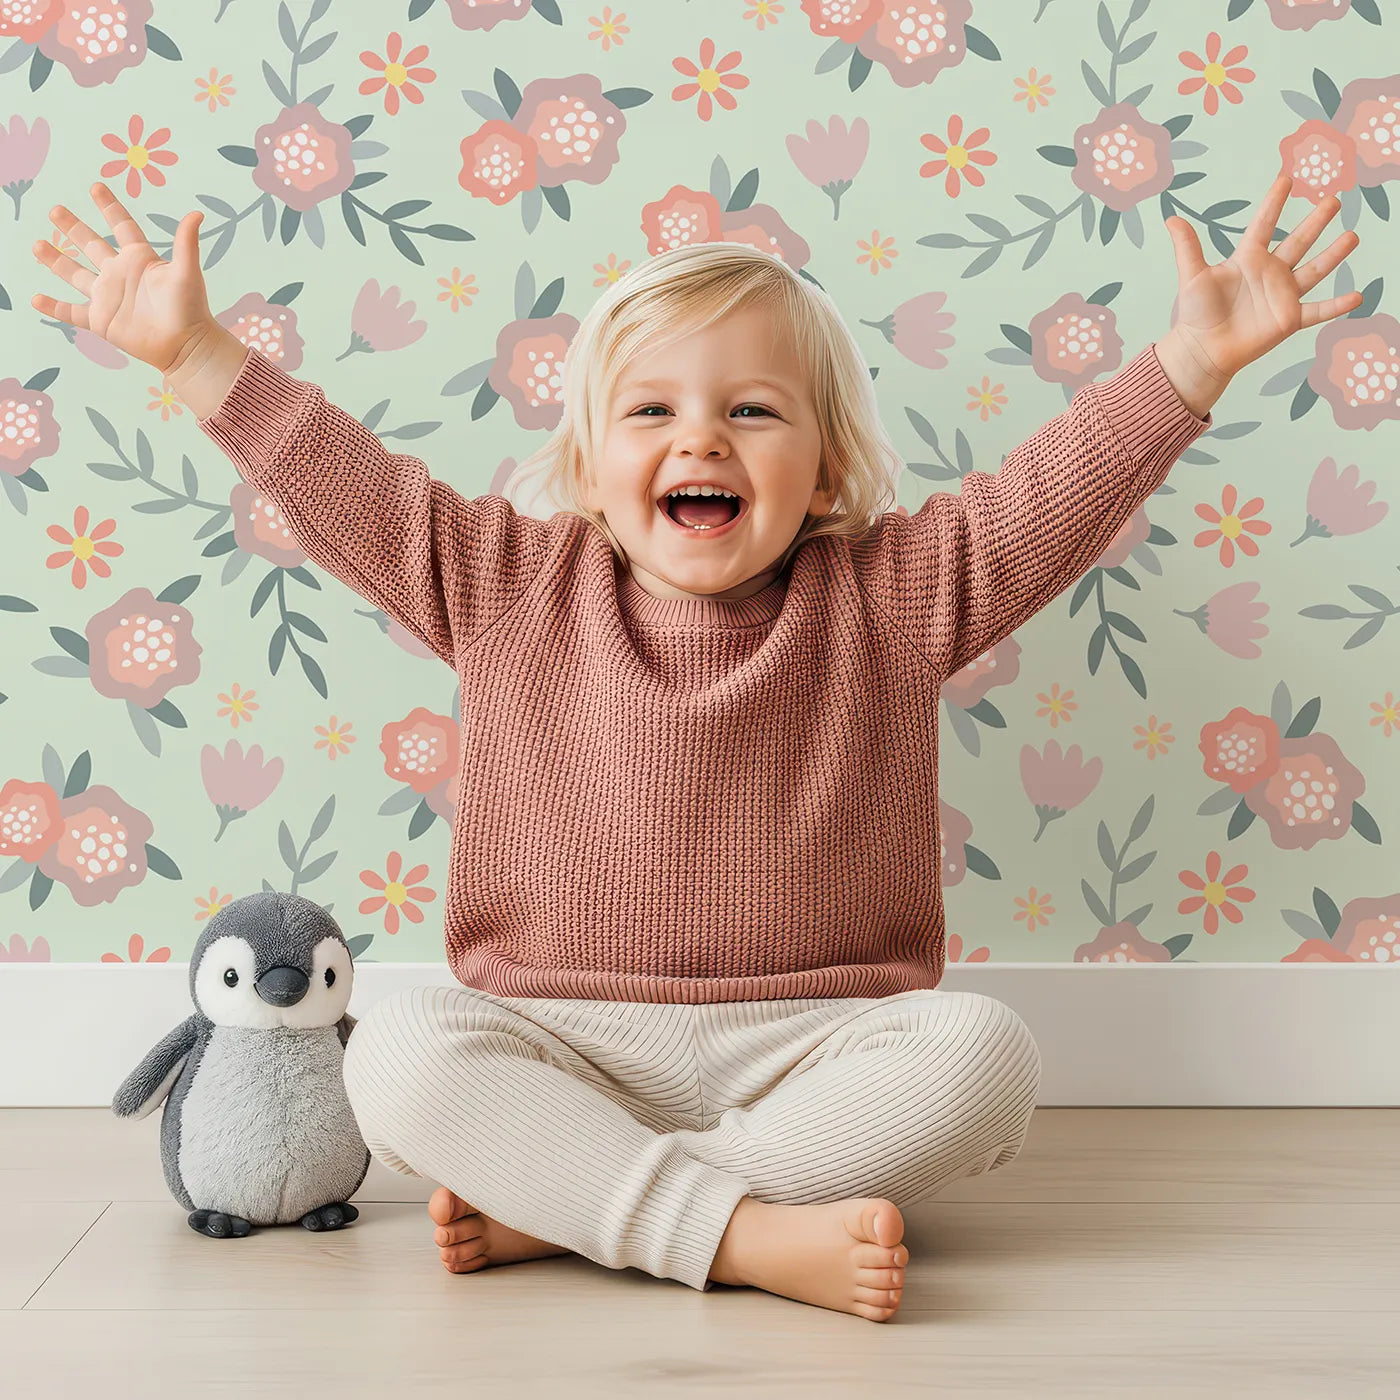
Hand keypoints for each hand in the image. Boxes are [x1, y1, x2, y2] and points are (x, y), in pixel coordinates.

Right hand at [30, 181, 216, 374]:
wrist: (185, 347)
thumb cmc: (190, 309)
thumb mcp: (187, 272)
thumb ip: (186, 243)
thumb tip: (197, 213)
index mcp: (139, 259)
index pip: (121, 226)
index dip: (109, 207)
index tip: (96, 187)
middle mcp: (120, 274)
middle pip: (91, 244)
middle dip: (72, 227)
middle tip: (55, 210)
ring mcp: (108, 297)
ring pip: (75, 274)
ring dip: (56, 260)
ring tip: (36, 245)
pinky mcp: (101, 320)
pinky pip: (71, 312)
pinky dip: (53, 306)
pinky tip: (36, 298)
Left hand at [1159, 173, 1361, 402]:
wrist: (1202, 349)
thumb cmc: (1196, 313)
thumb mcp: (1192, 276)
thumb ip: (1187, 248)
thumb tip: (1171, 218)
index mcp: (1247, 258)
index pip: (1264, 224)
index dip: (1274, 202)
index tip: (1287, 178)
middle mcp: (1269, 272)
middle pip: (1298, 241)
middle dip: (1316, 221)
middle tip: (1333, 199)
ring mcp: (1282, 295)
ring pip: (1314, 270)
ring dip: (1334, 254)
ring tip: (1353, 236)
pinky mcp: (1288, 319)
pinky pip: (1318, 310)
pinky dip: (1337, 305)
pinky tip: (1357, 296)